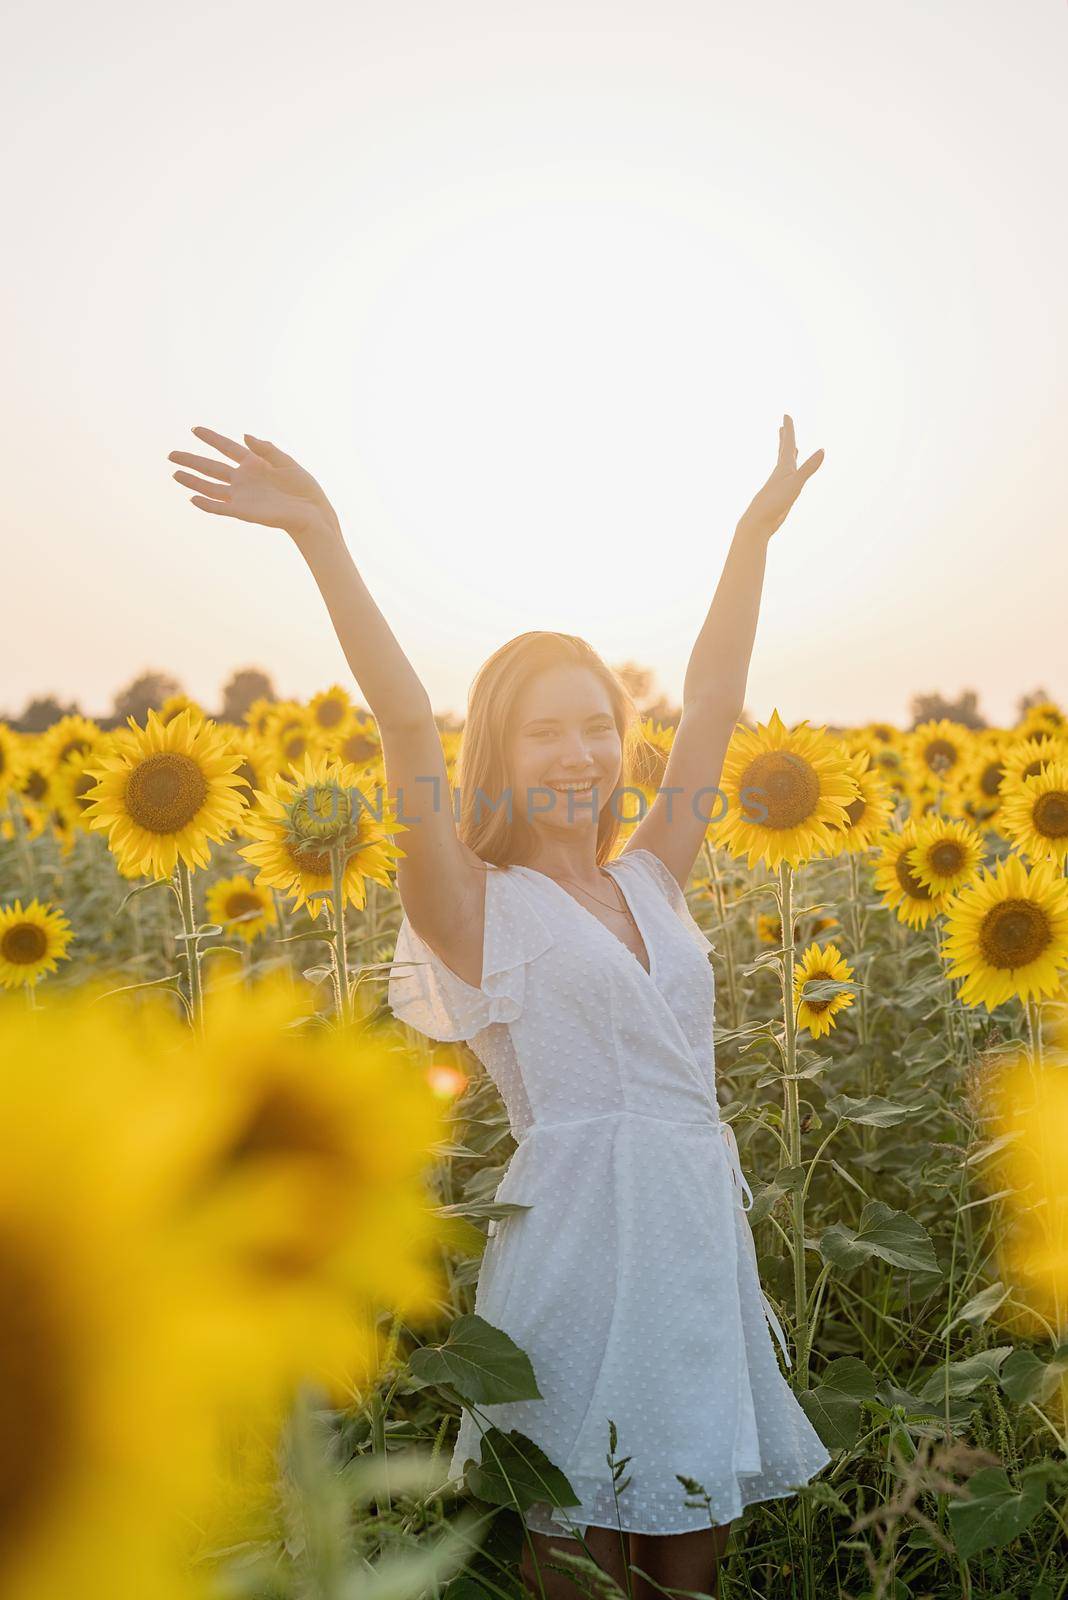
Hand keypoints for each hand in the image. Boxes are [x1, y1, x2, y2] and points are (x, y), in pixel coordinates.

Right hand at [168, 426, 338, 543]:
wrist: (312, 512)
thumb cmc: (303, 488)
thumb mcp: (286, 462)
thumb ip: (266, 449)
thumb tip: (245, 435)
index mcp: (254, 464)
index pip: (227, 447)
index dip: (211, 438)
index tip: (194, 429)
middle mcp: (244, 479)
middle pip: (211, 467)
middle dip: (191, 461)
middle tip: (171, 454)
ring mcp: (242, 496)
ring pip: (210, 487)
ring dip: (192, 481)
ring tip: (174, 474)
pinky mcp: (243, 512)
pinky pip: (220, 508)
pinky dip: (206, 504)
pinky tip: (192, 498)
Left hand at [737, 414, 823, 539]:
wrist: (758, 522)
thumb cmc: (774, 502)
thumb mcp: (795, 484)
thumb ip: (809, 468)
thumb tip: (822, 450)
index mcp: (783, 467)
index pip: (787, 444)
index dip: (789, 429)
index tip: (786, 415)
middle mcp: (780, 473)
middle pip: (783, 451)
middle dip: (785, 437)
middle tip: (783, 425)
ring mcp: (780, 483)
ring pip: (785, 464)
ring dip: (788, 453)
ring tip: (791, 446)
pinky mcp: (780, 494)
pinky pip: (787, 478)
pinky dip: (790, 471)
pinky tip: (789, 474)